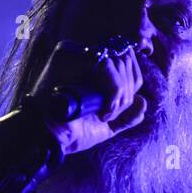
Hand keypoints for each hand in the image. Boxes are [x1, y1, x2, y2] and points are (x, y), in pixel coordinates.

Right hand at [27, 39, 148, 155]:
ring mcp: (73, 52)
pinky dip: (113, 91)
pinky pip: (106, 66)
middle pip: (123, 60)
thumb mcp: (106, 127)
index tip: (122, 107)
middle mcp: (81, 54)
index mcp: (89, 67)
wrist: (48, 140)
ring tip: (105, 114)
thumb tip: (143, 101)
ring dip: (120, 95)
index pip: (124, 59)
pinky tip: (103, 111)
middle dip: (126, 92)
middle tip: (112, 114)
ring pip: (117, 62)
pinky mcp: (67, 55)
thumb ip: (126, 117)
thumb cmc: (71, 133)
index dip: (133, 81)